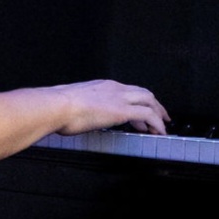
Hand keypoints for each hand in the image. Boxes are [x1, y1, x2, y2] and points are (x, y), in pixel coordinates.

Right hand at [54, 79, 169, 136]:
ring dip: (159, 113)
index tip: (142, 111)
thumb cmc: (58, 107)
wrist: (56, 106)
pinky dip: (156, 123)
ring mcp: (119, 98)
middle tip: (161, 116)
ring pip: (149, 100)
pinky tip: (159, 131)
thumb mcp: (74, 103)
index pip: (128, 91)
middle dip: (155, 105)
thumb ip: (83, 107)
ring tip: (162, 126)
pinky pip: (147, 115)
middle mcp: (113, 88)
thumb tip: (81, 116)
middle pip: (143, 92)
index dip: (138, 101)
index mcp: (102, 86)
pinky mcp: (121, 111)